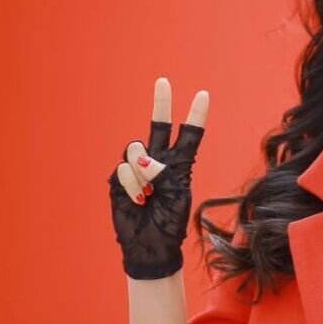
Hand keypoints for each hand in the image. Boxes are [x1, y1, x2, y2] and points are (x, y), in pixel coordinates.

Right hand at [107, 77, 208, 279]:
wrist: (150, 243)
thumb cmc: (170, 222)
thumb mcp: (178, 195)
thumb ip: (165, 173)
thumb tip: (142, 159)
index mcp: (180, 163)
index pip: (189, 135)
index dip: (196, 115)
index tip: (203, 95)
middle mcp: (158, 160)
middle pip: (159, 125)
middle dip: (161, 103)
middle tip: (163, 81)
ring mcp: (137, 168)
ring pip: (136, 150)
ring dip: (143, 172)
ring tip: (149, 194)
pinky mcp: (119, 178)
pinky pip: (125, 169)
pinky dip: (132, 184)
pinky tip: (138, 199)